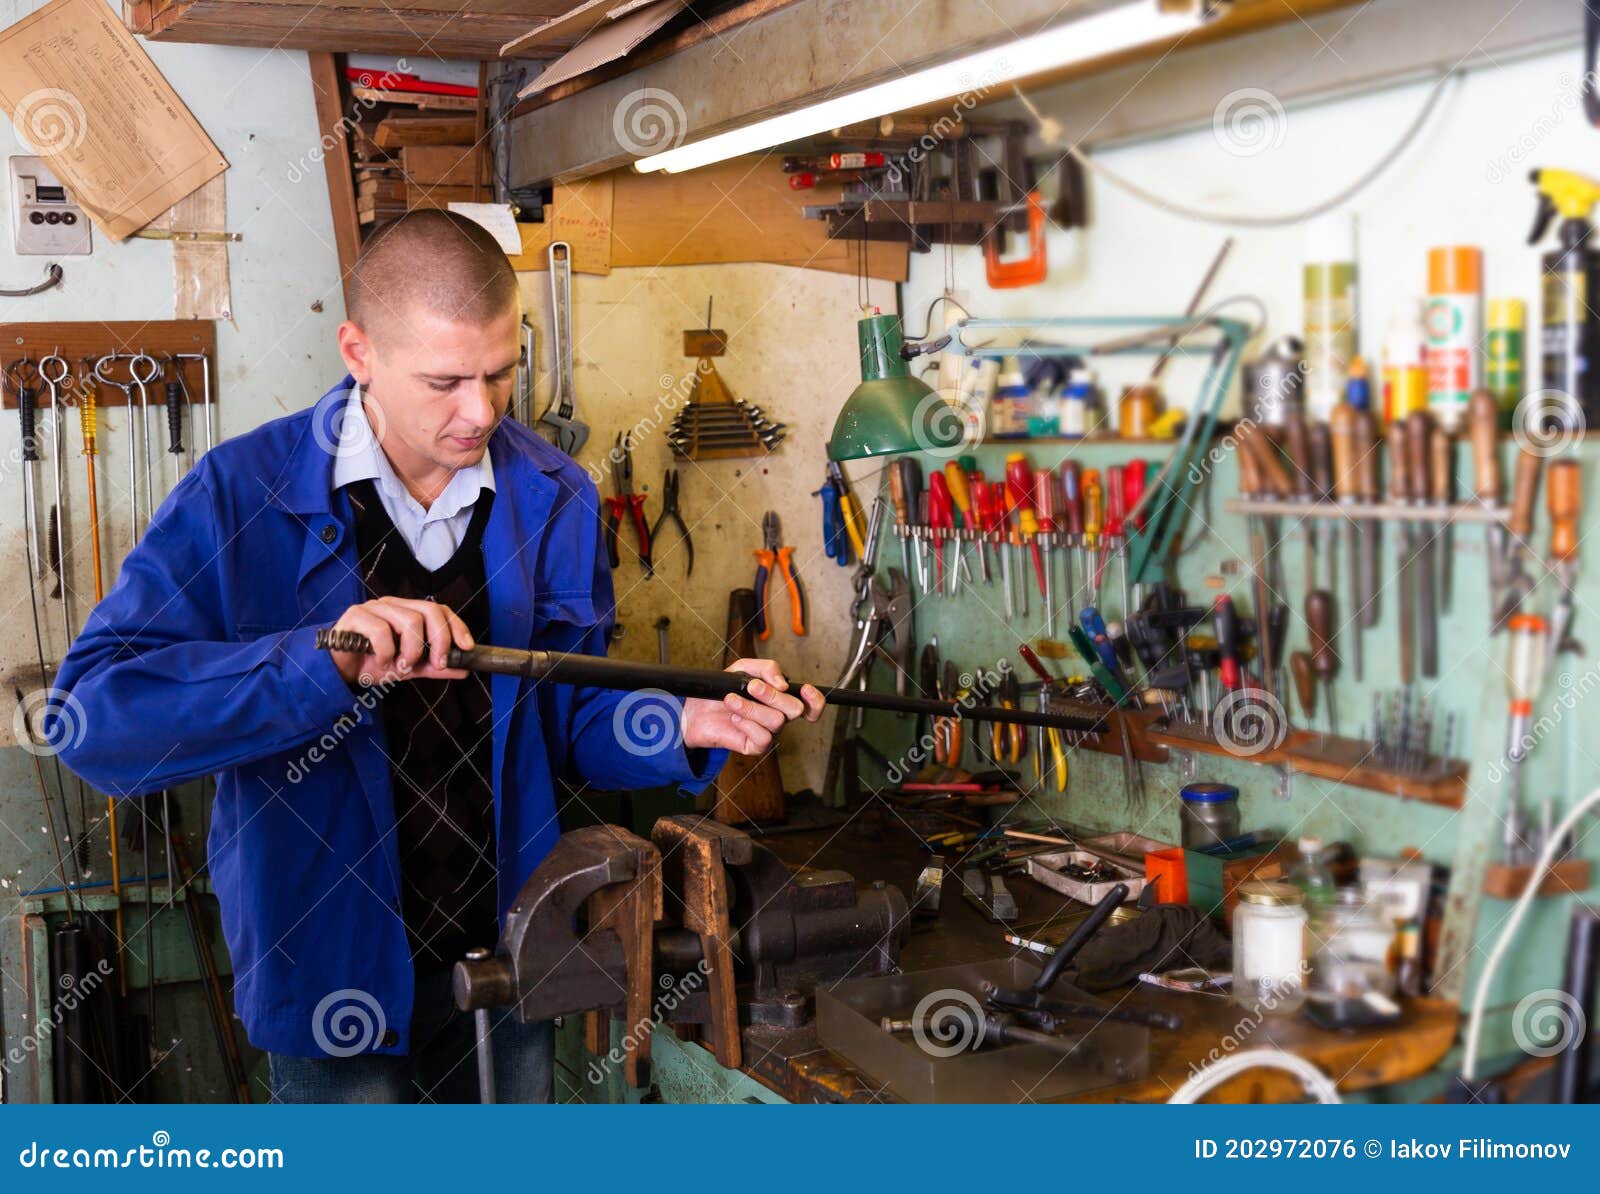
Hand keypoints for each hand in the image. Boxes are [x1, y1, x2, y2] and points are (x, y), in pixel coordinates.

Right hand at [327, 596, 474, 686]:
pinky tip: (381, 663)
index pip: (439, 609)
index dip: (456, 626)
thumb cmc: (372, 663)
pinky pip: (380, 631)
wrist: (337, 670)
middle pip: (428, 610)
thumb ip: (434, 667)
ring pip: (408, 620)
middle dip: (440, 639)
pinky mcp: (355, 616)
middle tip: (438, 663)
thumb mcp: (409, 668)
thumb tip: (464, 670)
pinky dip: (386, 653)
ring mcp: (374, 607)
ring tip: (401, 667)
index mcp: (408, 611)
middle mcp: (393, 605)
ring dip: (411, 651)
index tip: (467, 647)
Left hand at [680, 658, 824, 754]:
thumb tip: (783, 683)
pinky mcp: (755, 746)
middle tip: (751, 686)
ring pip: (776, 721)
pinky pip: (763, 737)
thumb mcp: (743, 668)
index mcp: (780, 698)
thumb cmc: (722, 689)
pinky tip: (734, 718)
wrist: (696, 710)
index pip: (810, 705)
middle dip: (772, 695)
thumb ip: (766, 668)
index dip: (815, 700)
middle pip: (795, 709)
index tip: (805, 689)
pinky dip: (746, 724)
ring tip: (731, 699)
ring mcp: (768, 732)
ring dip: (751, 707)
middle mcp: (778, 715)